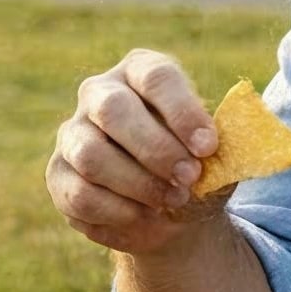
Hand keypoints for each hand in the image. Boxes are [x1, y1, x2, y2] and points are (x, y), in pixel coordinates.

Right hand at [46, 50, 220, 256]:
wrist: (172, 209)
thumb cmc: (198, 168)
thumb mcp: (220, 154)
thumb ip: (227, 146)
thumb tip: (232, 149)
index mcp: (142, 72)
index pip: (156, 77)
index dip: (182, 111)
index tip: (207, 147)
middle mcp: (100, 93)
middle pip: (114, 110)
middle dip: (155, 149)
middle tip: (189, 178)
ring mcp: (73, 133)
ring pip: (92, 155)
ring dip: (138, 184)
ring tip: (172, 200)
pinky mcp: (58, 174)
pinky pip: (80, 195)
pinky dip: (118, 213)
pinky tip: (146, 219)